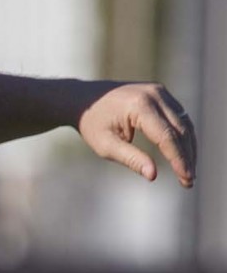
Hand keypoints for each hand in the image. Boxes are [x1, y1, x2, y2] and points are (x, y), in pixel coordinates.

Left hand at [75, 82, 195, 187]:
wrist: (83, 97)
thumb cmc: (91, 123)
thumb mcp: (105, 145)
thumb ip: (130, 159)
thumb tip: (153, 175)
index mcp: (139, 106)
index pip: (167, 137)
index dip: (179, 160)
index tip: (187, 180)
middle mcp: (154, 94)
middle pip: (180, 130)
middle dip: (186, 157)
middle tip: (189, 182)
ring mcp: (159, 91)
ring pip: (184, 123)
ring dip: (188, 148)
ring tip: (187, 173)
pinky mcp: (160, 92)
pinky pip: (178, 116)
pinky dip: (182, 136)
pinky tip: (182, 155)